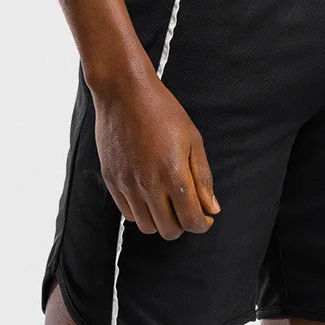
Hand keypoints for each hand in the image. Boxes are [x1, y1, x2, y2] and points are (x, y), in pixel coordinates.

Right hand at [92, 74, 218, 238]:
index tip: (206, 216)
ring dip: (161, 220)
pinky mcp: (111, 180)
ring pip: (146, 227)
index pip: (191, 220)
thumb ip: (203, 177)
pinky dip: (141, 212)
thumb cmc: (163, 111)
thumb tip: (212, 207)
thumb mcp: (193, 140)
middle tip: (188, 208)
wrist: (125, 93)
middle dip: (183, 224)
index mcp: (173, 175)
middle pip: (169, 230)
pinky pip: (127, 213)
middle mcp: (148, 185)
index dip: (202, 224)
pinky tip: (149, 194)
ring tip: (168, 201)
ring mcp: (127, 185)